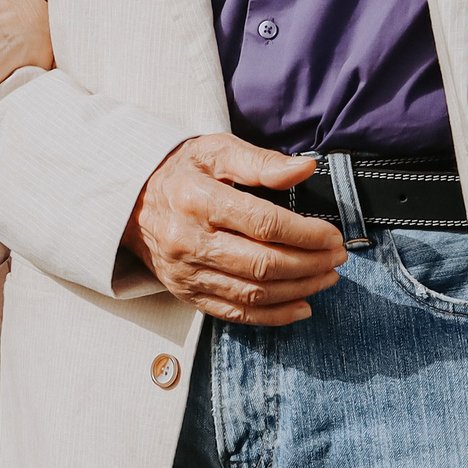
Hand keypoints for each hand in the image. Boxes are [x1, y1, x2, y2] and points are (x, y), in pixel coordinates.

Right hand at [122, 134, 344, 324]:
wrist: (131, 200)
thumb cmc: (180, 171)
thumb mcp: (215, 151)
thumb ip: (261, 161)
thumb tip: (305, 168)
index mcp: (196, 198)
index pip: (263, 224)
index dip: (306, 233)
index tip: (332, 234)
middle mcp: (188, 239)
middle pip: (263, 263)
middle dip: (311, 263)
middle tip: (337, 256)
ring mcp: (185, 271)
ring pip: (254, 293)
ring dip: (300, 289)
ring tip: (326, 276)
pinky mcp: (186, 293)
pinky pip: (235, 314)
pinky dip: (274, 316)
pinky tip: (302, 305)